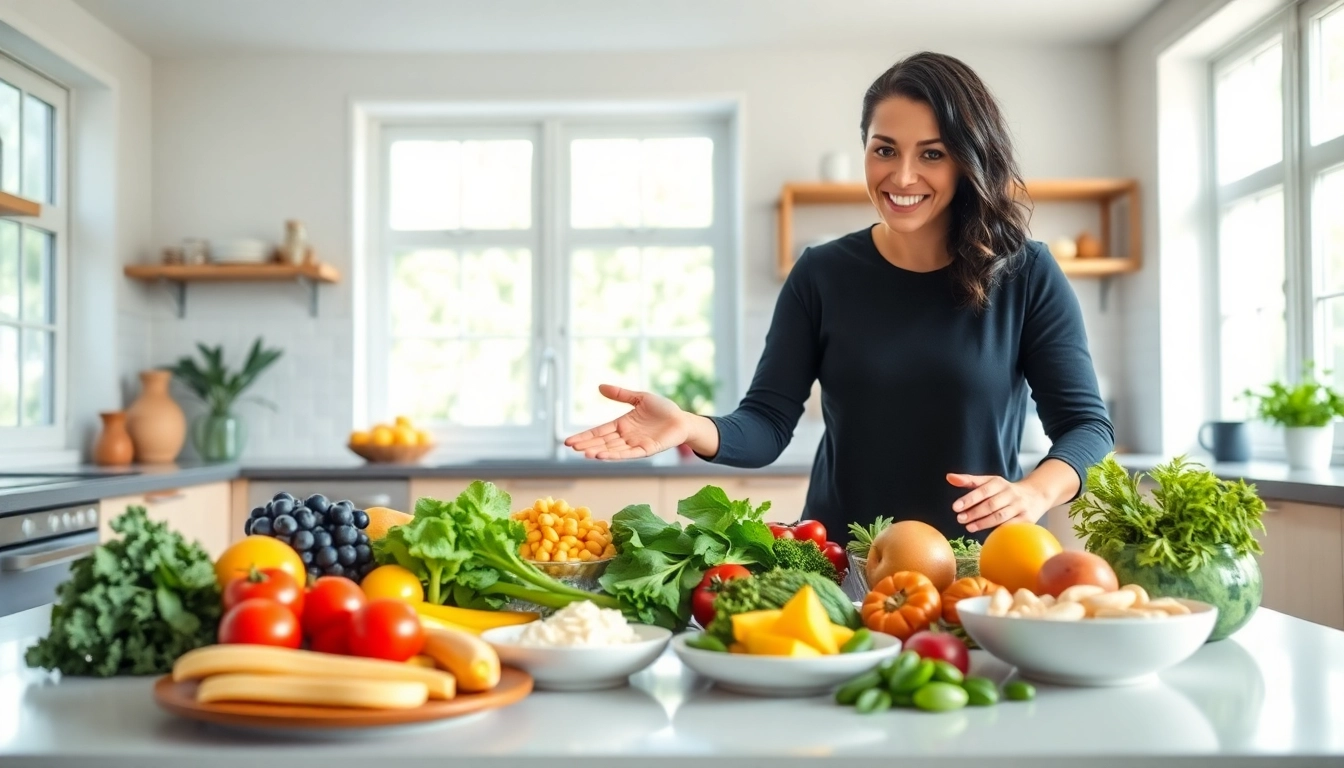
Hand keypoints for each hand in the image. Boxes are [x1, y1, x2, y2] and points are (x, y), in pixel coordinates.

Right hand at [563, 384, 689, 459]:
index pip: (599, 432)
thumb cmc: (663, 409)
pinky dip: (616, 455)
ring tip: (585, 453)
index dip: (585, 436)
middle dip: (587, 444)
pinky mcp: (646, 450)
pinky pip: (629, 454)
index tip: (568, 442)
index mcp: (622, 425)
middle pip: (602, 442)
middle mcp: (625, 437)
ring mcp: (635, 444)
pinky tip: (604, 456)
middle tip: (572, 447)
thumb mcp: (639, 397)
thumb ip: (620, 394)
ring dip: (599, 452)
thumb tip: (600, 386)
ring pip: (613, 450)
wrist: (682, 419)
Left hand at [946, 473, 1050, 532]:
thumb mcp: (989, 482)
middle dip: (974, 512)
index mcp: (999, 483)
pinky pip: (1010, 527)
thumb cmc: (1005, 490)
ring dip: (983, 523)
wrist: (1035, 495)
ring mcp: (1019, 507)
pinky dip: (998, 531)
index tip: (955, 507)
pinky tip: (987, 535)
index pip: (983, 490)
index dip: (969, 499)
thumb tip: (949, 477)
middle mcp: (1011, 494)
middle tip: (959, 519)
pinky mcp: (1027, 520)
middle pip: (990, 504)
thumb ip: (969, 481)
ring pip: (1000, 516)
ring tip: (969, 527)